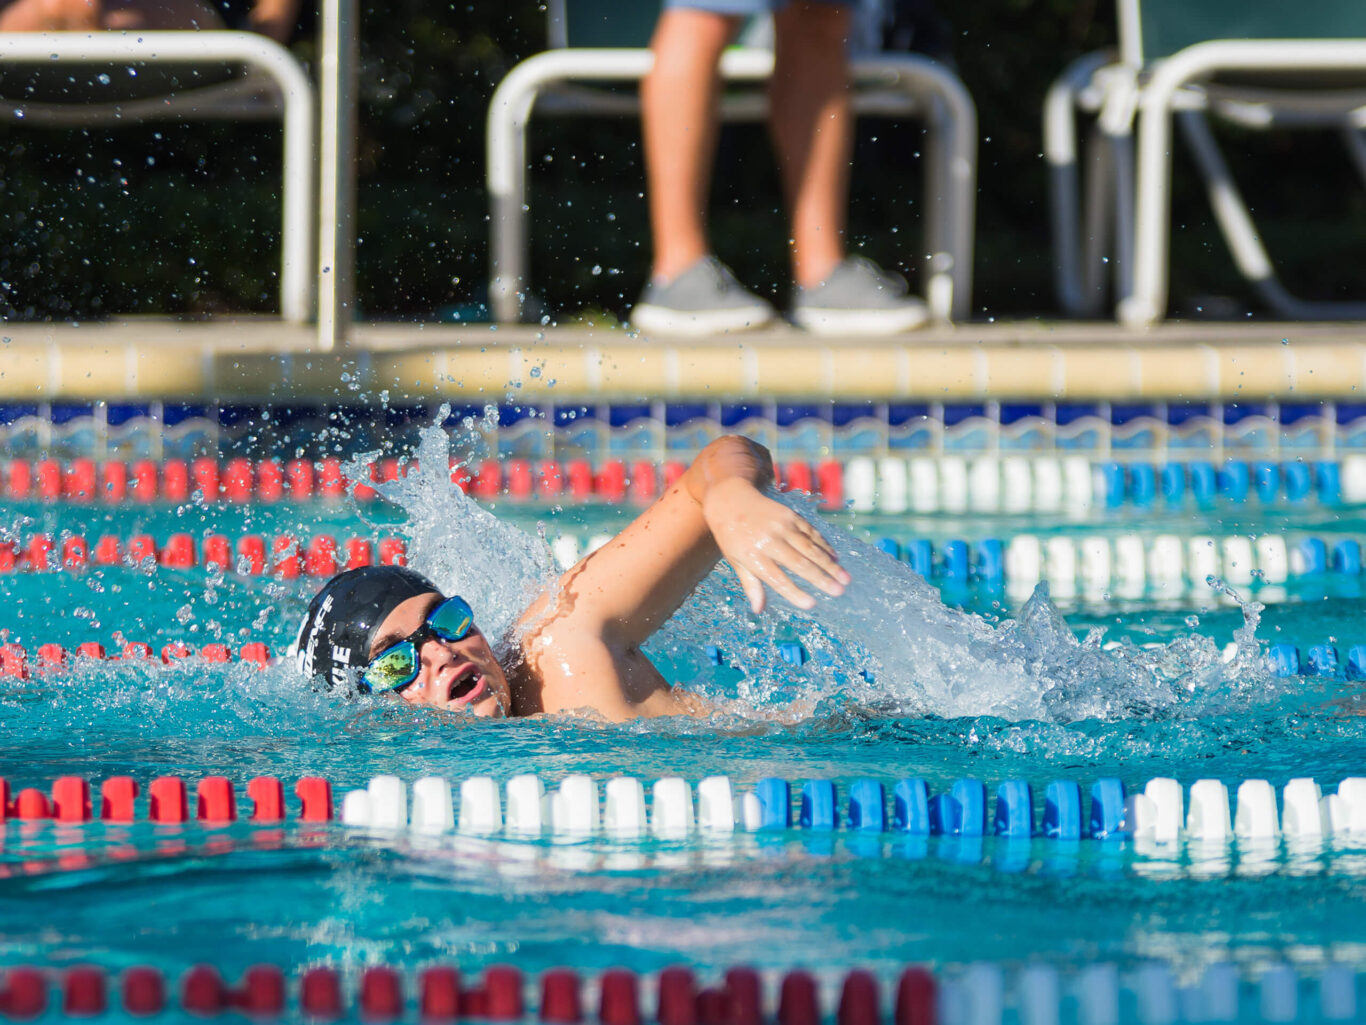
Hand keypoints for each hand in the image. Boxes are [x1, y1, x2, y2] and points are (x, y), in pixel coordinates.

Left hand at [702, 479, 850, 613]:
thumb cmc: (732, 537)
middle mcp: (769, 541)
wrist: (731, 500)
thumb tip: (758, 610)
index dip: (794, 592)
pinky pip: (811, 532)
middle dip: (821, 579)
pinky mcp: (790, 515)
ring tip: (845, 578)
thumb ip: (751, 585)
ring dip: (829, 564)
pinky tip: (835, 558)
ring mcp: (782, 526)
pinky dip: (824, 545)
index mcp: (753, 556)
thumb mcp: (736, 562)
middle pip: (799, 563)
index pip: (777, 579)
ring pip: (810, 547)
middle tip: (839, 591)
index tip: (811, 604)